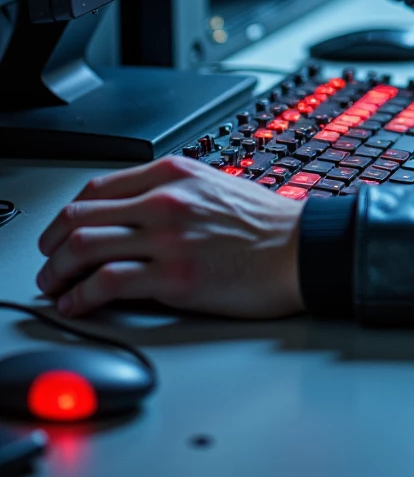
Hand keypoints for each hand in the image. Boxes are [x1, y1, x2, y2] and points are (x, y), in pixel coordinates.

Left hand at [36, 159, 303, 318]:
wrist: (301, 248)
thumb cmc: (265, 224)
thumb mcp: (212, 186)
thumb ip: (169, 193)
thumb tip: (127, 216)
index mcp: (173, 173)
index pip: (97, 187)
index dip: (68, 214)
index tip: (60, 232)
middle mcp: (165, 199)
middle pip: (81, 215)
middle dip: (53, 242)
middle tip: (48, 262)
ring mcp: (168, 236)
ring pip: (85, 246)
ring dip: (58, 270)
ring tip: (54, 287)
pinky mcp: (174, 275)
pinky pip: (107, 282)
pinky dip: (80, 296)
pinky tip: (77, 304)